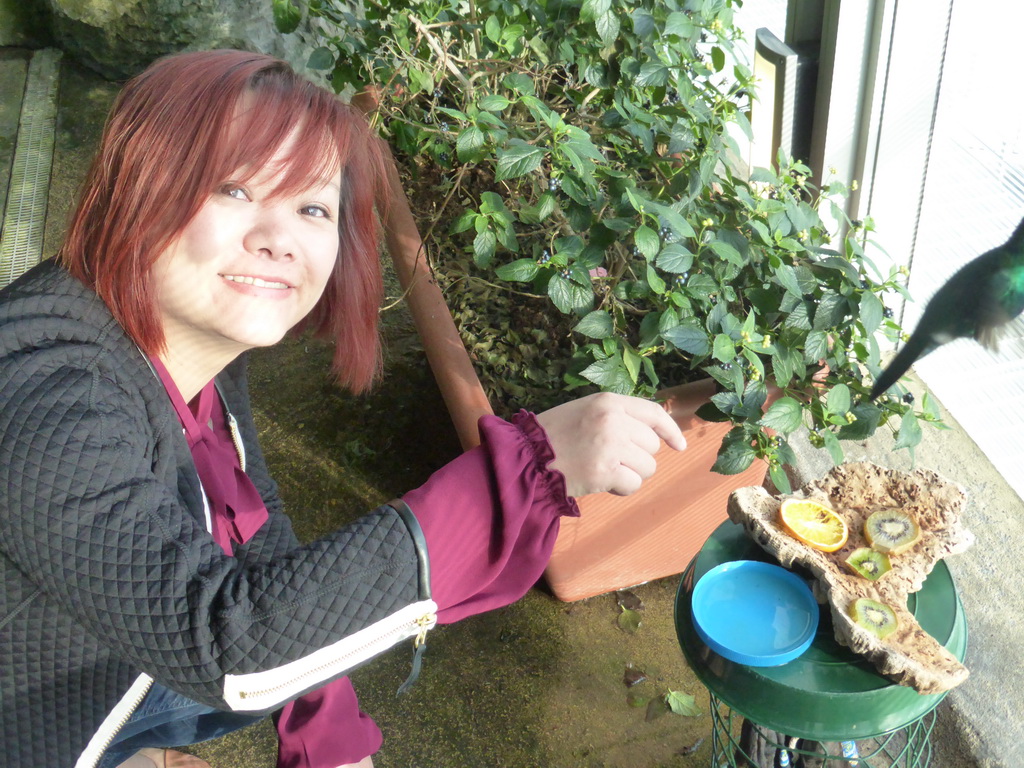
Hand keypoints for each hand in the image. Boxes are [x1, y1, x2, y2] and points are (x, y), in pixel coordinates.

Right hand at [535, 392, 685, 497]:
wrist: (526, 456)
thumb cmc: (554, 434)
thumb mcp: (585, 410)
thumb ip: (616, 416)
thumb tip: (653, 431)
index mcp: (608, 402)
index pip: (653, 413)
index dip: (670, 430)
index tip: (679, 446)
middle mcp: (614, 421)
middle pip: (651, 445)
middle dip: (637, 456)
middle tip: (611, 459)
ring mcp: (611, 447)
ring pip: (647, 467)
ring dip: (630, 474)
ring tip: (603, 469)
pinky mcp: (605, 472)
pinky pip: (633, 485)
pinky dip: (621, 489)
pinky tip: (602, 482)